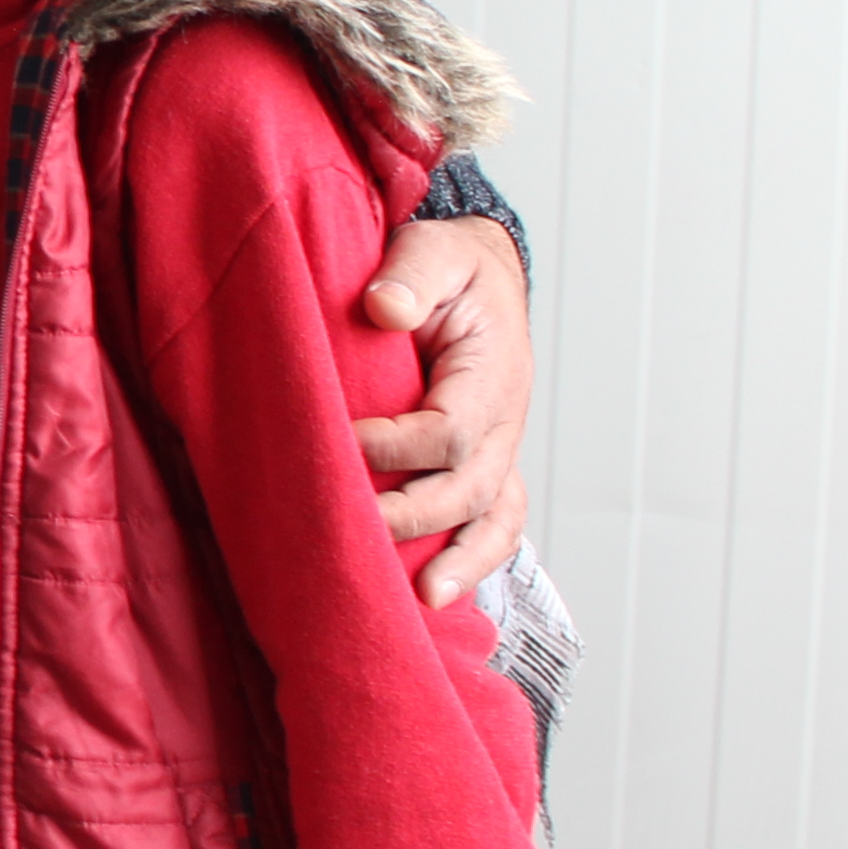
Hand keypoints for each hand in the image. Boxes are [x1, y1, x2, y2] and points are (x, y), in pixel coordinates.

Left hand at [355, 214, 532, 606]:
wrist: (476, 276)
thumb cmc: (450, 268)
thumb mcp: (433, 250)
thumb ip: (411, 274)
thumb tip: (384, 307)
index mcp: (492, 373)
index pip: (451, 430)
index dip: (397, 445)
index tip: (342, 441)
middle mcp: (505, 422)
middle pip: (470, 487)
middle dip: (415, 516)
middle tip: (357, 529)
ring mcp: (500, 449)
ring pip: (493, 518)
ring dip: (463, 561)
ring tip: (424, 599)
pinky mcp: (484, 465)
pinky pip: (491, 522)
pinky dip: (474, 560)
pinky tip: (436, 592)